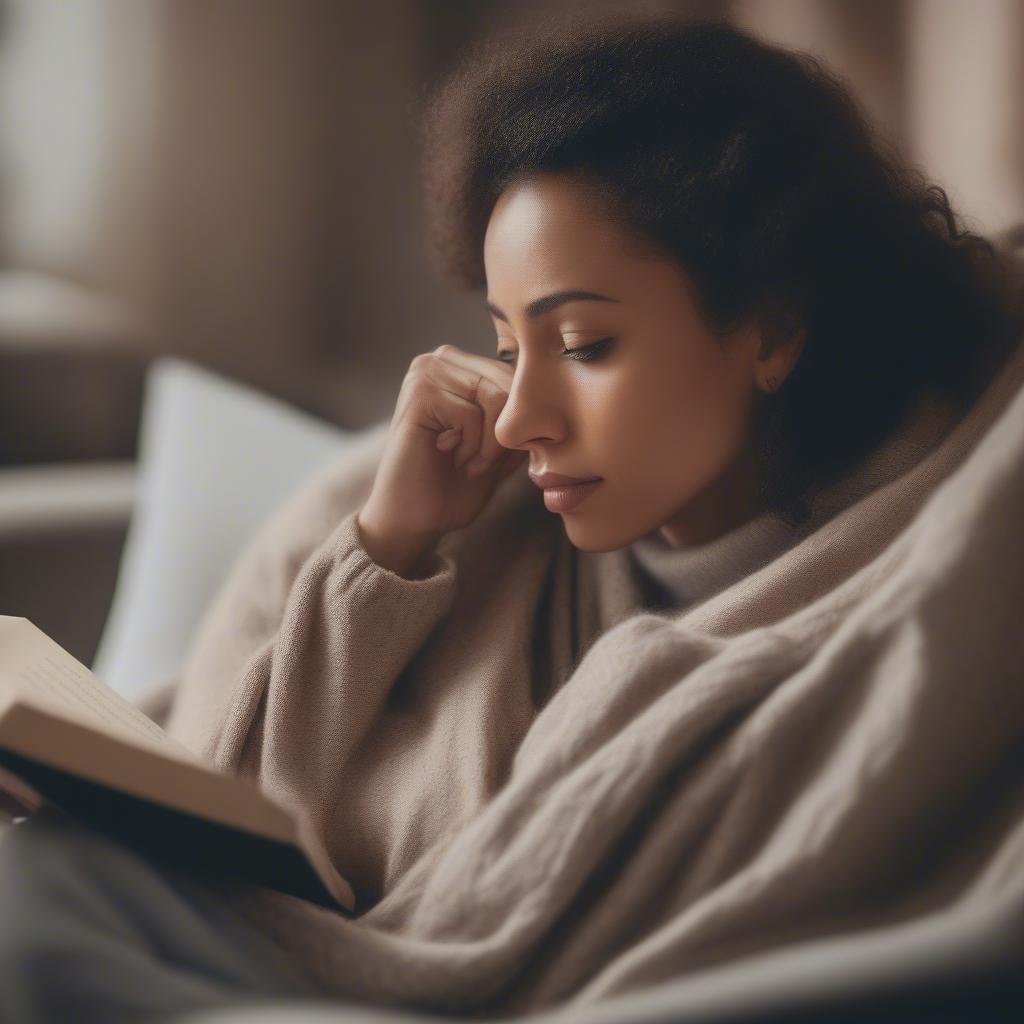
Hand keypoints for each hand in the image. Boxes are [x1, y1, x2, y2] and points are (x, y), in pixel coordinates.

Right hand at [356, 344, 527, 574]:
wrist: (415, 518)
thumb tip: (560, 397)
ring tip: (465, 460)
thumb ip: (525, 418)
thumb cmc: (457, 485)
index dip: (521, 422)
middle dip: (505, 434)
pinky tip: (448, 456)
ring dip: (488, 443)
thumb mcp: (505, 447)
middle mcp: (443, 359)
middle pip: (511, 384)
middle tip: (478, 462)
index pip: (519, 376)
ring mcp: (427, 372)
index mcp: (463, 365)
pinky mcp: (419, 393)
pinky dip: (471, 446)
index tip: (498, 455)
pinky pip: (473, 414)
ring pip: (496, 398)